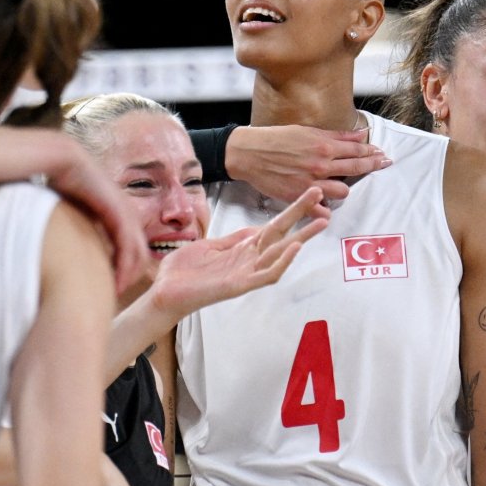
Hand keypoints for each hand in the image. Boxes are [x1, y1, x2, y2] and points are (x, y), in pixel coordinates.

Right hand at [42, 140, 149, 294]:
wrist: (58, 158)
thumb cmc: (56, 184)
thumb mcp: (69, 214)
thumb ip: (74, 231)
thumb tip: (63, 253)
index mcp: (114, 214)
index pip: (128, 248)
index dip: (122, 270)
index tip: (111, 289)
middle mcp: (124, 213)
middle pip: (138, 253)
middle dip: (130, 276)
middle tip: (116, 296)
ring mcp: (124, 211)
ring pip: (137, 252)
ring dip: (128, 276)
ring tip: (116, 294)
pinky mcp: (118, 210)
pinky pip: (127, 244)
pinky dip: (124, 265)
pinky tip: (117, 281)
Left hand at [150, 188, 329, 316]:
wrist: (164, 291)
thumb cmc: (183, 271)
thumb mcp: (210, 246)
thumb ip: (234, 239)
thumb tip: (256, 228)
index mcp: (243, 249)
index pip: (273, 226)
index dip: (291, 210)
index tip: (308, 194)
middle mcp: (249, 260)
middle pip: (282, 234)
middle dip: (302, 216)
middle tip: (321, 195)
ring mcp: (246, 273)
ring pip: (281, 254)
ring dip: (301, 238)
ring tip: (320, 222)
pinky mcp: (239, 285)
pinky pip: (266, 274)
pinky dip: (282, 261)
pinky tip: (293, 246)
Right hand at [225, 125, 389, 202]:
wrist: (250, 153)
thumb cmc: (276, 139)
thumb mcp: (307, 131)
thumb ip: (336, 135)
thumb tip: (359, 135)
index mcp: (323, 147)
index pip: (357, 151)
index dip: (372, 153)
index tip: (382, 154)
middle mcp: (321, 166)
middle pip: (356, 169)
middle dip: (373, 165)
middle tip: (385, 164)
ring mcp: (311, 183)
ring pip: (343, 192)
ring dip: (345, 189)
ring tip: (343, 184)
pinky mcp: (299, 197)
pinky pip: (320, 210)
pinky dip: (325, 210)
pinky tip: (327, 207)